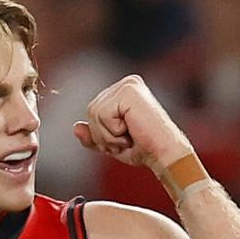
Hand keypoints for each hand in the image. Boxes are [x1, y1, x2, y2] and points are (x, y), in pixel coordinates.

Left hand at [73, 75, 191, 170]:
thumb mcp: (111, 145)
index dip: (101, 134)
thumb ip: (93, 136)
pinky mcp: (129, 90)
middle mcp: (126, 84)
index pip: (93, 112)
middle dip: (103, 135)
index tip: (124, 139)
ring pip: (94, 113)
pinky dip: (113, 131)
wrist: (164, 154)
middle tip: (126, 139)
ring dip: (109, 135)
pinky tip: (132, 130)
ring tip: (129, 135)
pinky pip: (103, 115)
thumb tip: (75, 128)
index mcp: (122, 92)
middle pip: (91, 112)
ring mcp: (128, 85)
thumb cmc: (143, 149)